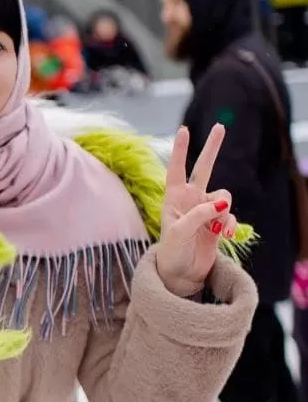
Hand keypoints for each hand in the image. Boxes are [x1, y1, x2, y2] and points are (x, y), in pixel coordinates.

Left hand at [156, 124, 236, 297]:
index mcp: (174, 197)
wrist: (181, 274)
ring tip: (217, 230)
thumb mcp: (179, 232)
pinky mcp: (217, 223)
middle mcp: (190, 199)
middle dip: (212, 148)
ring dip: (225, 212)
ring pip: (224, 197)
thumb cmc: (172, 252)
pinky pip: (231, 216)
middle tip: (220, 126)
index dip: (181, 149)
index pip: (177, 168)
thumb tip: (221, 204)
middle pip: (204, 168)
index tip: (184, 129)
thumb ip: (198, 214)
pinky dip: (230, 225)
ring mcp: (205, 210)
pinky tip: (225, 237)